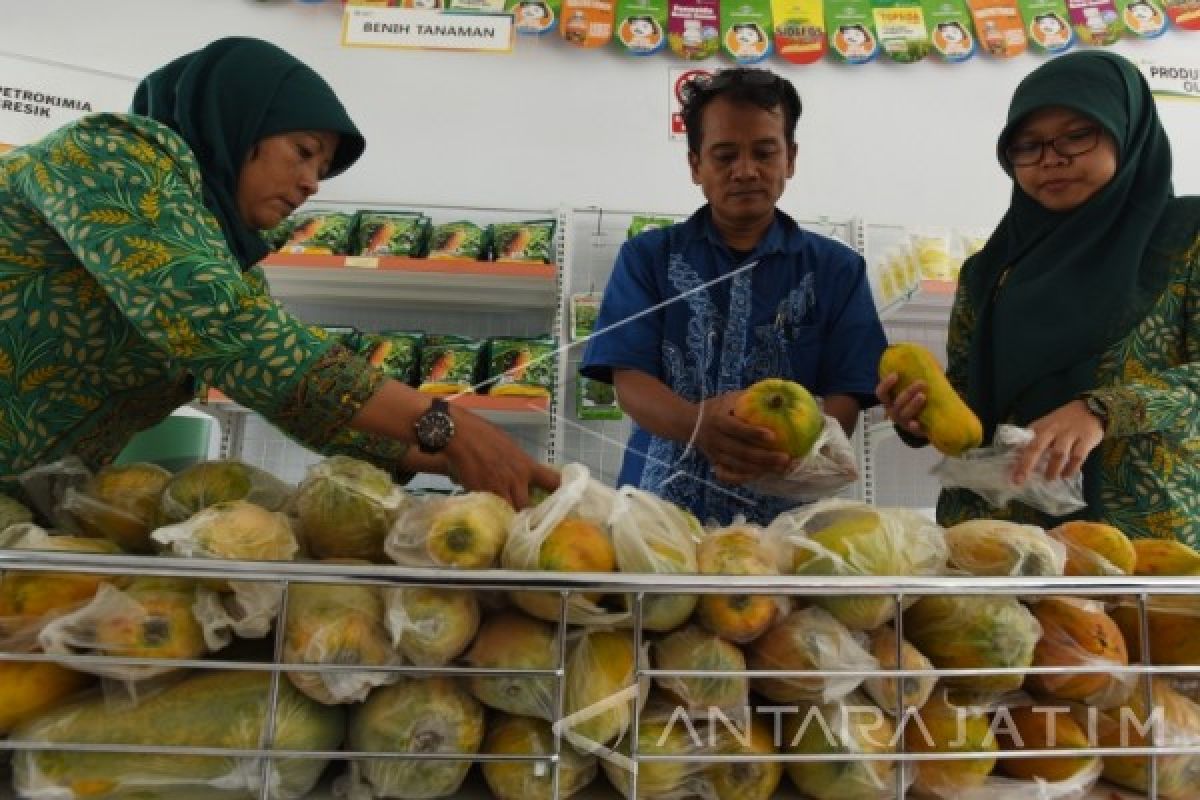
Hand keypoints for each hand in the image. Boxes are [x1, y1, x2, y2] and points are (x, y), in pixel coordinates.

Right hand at [443, 409, 559, 508]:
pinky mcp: (482, 495)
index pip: (552, 482)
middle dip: (527, 514)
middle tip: (525, 519)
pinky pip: (490, 511)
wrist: (460, 435)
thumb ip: (518, 464)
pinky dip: (491, 515)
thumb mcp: (510, 447)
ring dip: (509, 518)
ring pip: (510, 513)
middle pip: (528, 507)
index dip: (558, 493)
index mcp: (526, 465)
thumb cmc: (484, 434)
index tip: (561, 501)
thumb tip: (521, 475)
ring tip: (507, 522)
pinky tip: (489, 518)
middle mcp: (517, 479)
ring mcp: (499, 489)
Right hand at [693, 392, 790, 484]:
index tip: (773, 436)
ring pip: (738, 465)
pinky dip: (743, 478)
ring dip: (760, 468)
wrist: (688, 423)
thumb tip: (776, 396)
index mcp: (718, 421)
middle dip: (765, 457)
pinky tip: (760, 475)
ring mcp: (714, 454)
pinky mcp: (714, 463)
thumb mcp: (728, 399)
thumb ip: (747, 397)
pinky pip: (728, 476)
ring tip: (780, 468)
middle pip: (741, 452)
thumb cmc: (715, 408)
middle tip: (785, 458)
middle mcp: (715, 440)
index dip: (754, 433)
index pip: (736, 429)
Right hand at [876, 373, 928, 438]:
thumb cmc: (915, 402)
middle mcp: (893, 411)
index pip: (881, 393)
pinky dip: (914, 427)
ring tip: (923, 396)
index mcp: (890, 401)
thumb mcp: (913, 390)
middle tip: (922, 383)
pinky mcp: (913, 431)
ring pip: (904, 414)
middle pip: (896, 402)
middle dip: (908, 392)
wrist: (922, 424)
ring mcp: (902, 422)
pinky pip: (912, 430)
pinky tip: (918, 424)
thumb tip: (927, 361)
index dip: (886, 384)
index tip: (896, 374)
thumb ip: (917, 378)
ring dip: (913, 405)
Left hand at [1013, 400, 1103, 484]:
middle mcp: (1053, 429)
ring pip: (1058, 453)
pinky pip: (1077, 457)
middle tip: (1020, 479)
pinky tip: (1066, 475)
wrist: (1091, 409)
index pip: (1024, 442)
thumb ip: (1035, 439)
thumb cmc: (1065, 421)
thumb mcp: (1047, 425)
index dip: (1016, 457)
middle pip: (1036, 447)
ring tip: (1048, 479)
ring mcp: (1070, 434)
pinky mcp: (1086, 439)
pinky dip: (1071, 468)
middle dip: (1026, 464)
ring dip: (1052, 469)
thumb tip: (1019, 457)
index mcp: (1041, 427)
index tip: (1010, 472)